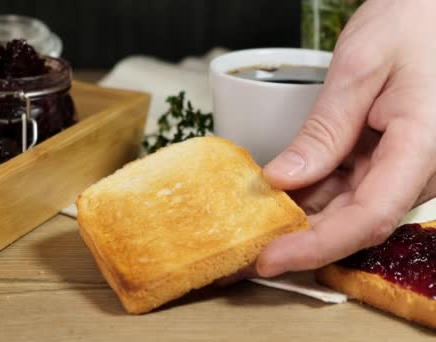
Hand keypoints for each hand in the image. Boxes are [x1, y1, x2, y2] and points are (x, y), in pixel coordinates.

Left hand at [256, 0, 435, 276]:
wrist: (435, 12)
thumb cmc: (412, 24)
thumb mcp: (359, 68)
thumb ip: (325, 130)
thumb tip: (284, 179)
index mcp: (421, 145)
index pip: (368, 217)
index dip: (316, 246)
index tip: (270, 258)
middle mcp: (420, 167)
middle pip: (355, 222)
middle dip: (299, 238)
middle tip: (247, 244)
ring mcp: (406, 166)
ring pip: (349, 208)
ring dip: (302, 216)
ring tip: (254, 219)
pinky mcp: (392, 160)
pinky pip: (350, 188)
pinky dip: (313, 193)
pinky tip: (279, 193)